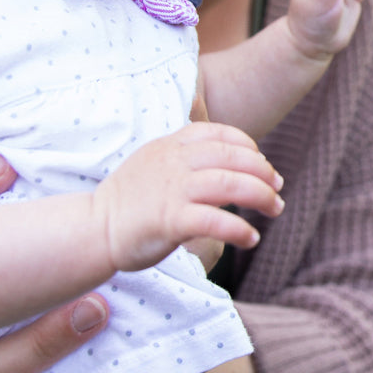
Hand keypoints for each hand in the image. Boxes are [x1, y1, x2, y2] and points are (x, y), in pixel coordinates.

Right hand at [93, 122, 284, 273]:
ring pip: (230, 184)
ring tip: (275, 210)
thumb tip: (224, 164)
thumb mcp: (154, 162)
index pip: (220, 133)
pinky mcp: (170, 220)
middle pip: (233, 157)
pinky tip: (251, 239)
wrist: (95, 228)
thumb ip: (184, 157)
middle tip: (277, 190)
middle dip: (263, 172)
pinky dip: (239, 230)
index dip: (249, 146)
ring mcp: (172, 190)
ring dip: (261, 197)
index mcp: (170, 144)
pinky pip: (215, 221)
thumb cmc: (130, 201)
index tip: (262, 164)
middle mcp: (173, 162)